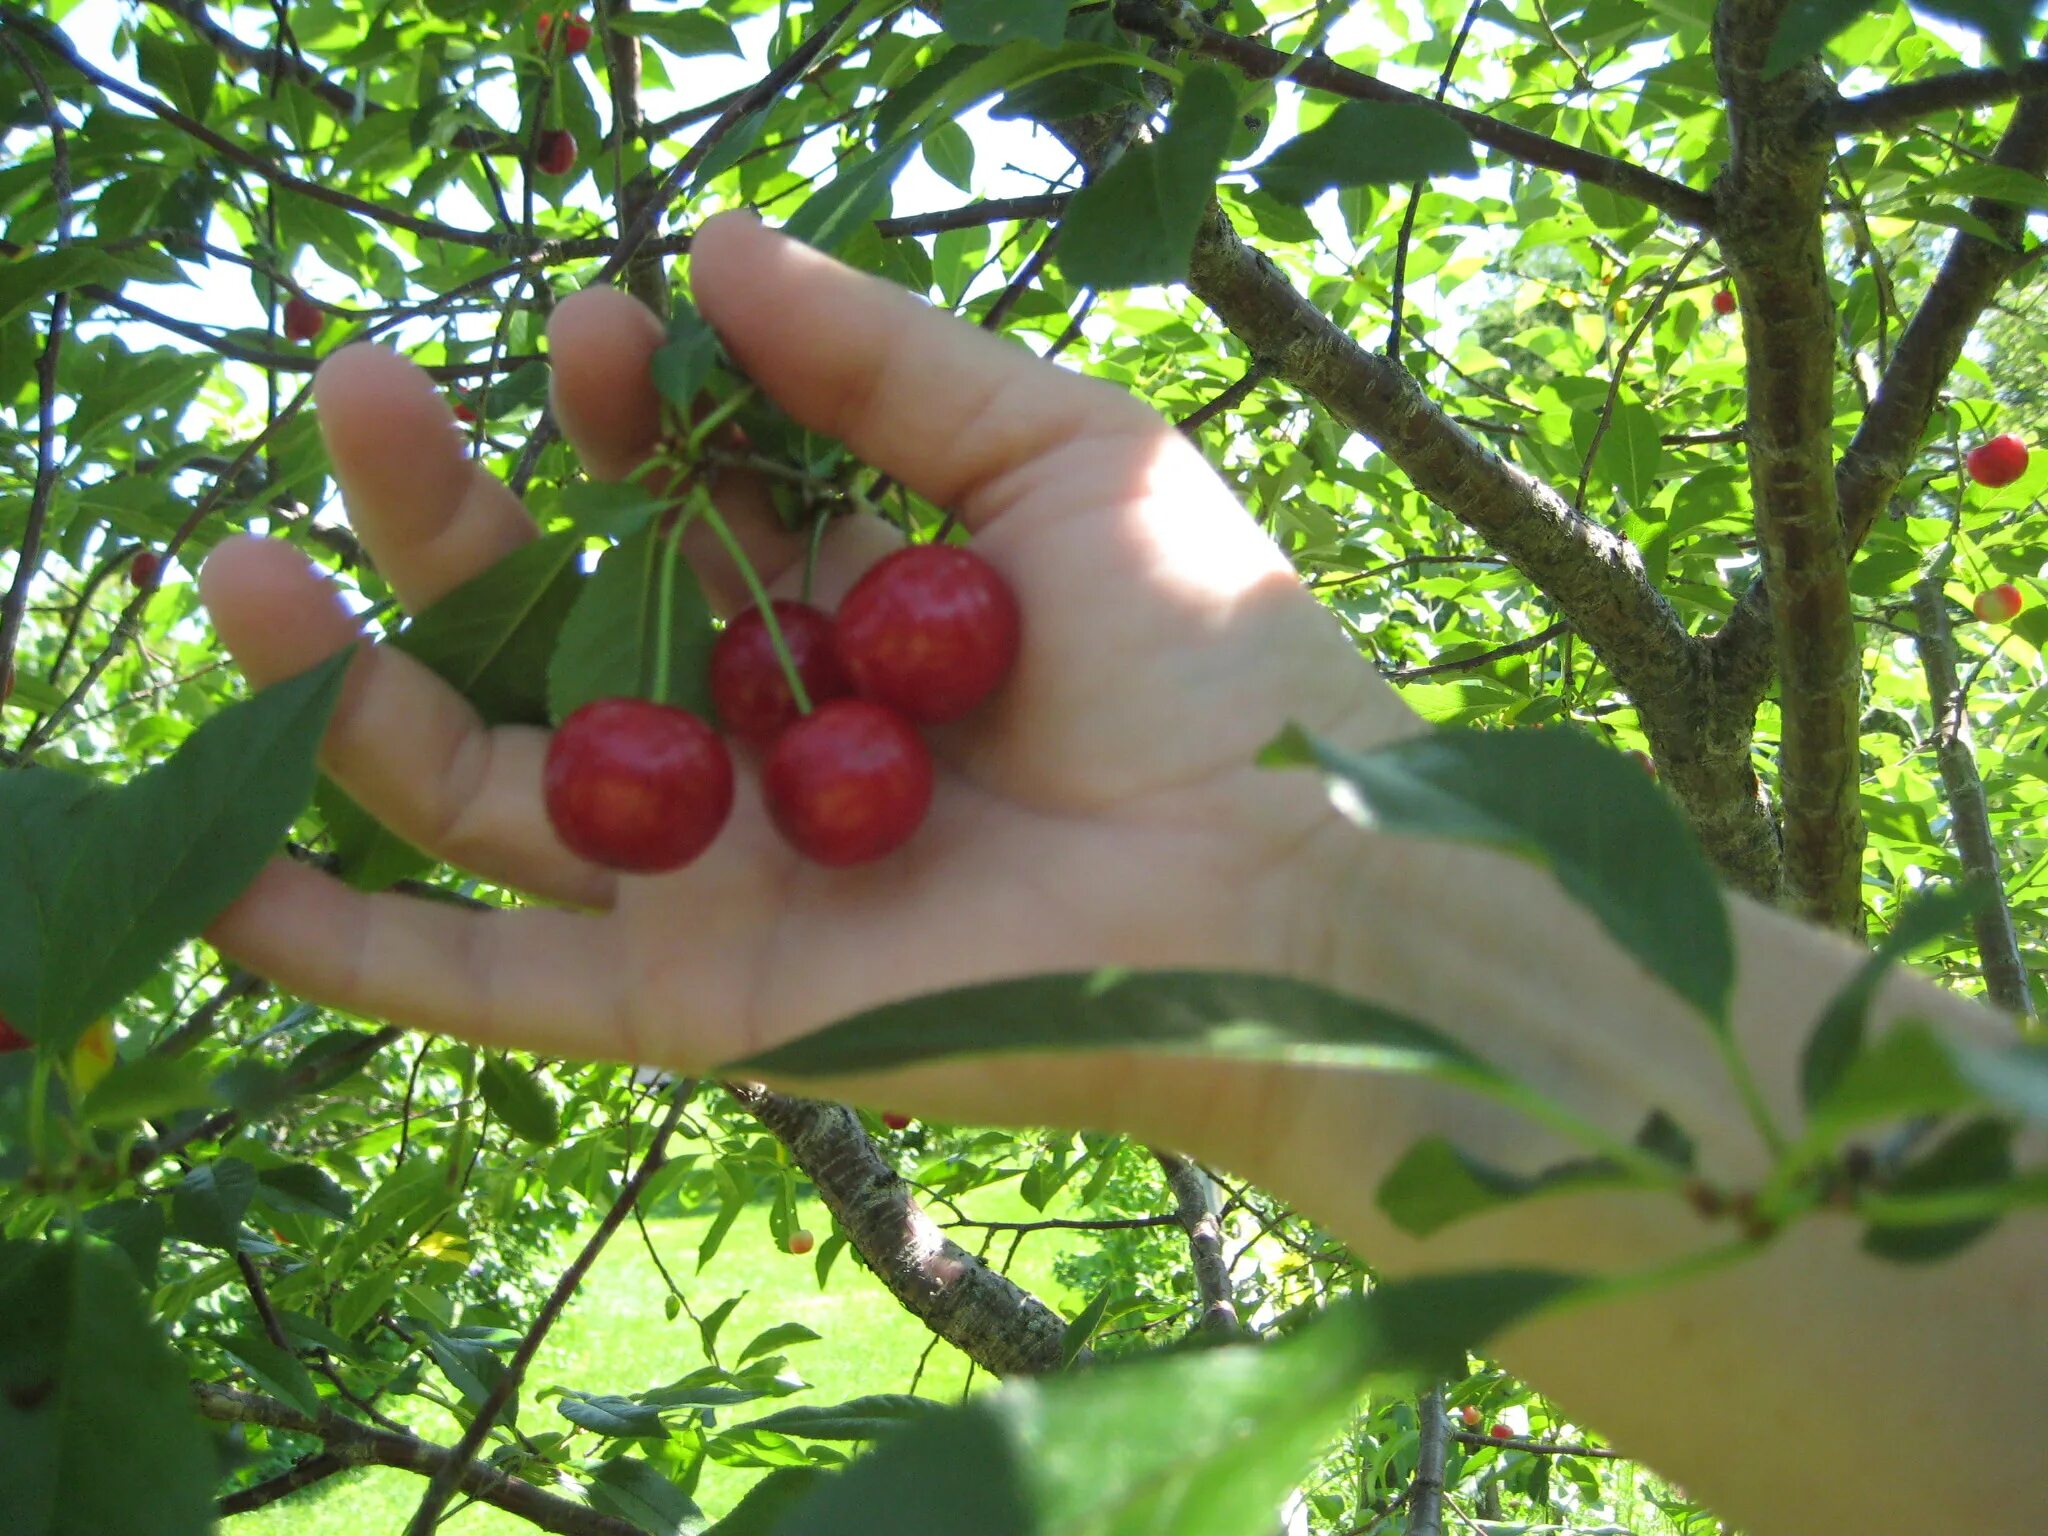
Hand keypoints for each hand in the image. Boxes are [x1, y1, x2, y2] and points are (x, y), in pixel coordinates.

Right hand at [201, 213, 1415, 1141]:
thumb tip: (704, 245)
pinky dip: (350, 944)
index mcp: (836, 607)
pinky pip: (488, 985)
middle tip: (361, 389)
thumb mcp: (1057, 452)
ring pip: (480, 789)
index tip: (610, 329)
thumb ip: (879, 359)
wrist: (1281, 883)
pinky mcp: (690, 1001)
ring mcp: (710, 874)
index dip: (617, 408)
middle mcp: (754, 738)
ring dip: (347, 692)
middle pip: (545, 627)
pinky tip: (218, 868)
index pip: (667, 500)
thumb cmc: (1210, 660)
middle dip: (446, 512)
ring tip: (248, 567)